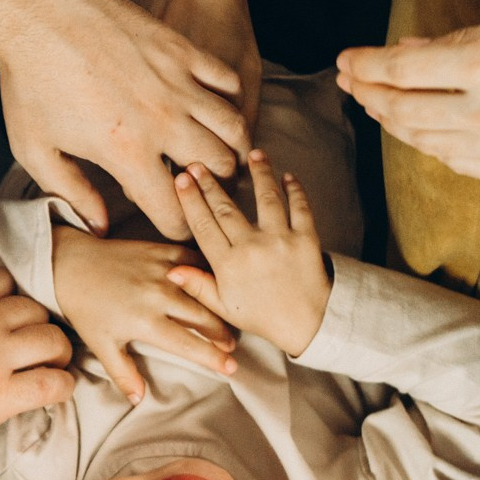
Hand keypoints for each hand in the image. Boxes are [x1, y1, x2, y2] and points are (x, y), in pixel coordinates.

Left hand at [0, 0, 249, 238]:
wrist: (38, 12)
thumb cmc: (29, 80)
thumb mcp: (35, 149)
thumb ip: (71, 192)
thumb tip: (99, 225)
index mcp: (128, 153)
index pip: (175, 213)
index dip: (174, 227)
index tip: (167, 220)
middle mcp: (163, 122)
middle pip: (217, 171)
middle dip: (212, 187)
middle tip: (198, 187)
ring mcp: (178, 83)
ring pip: (234, 129)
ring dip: (231, 148)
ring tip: (217, 154)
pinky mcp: (183, 50)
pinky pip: (227, 82)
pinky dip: (227, 101)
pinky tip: (210, 107)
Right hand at [0, 268, 75, 479]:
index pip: (3, 279)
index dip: (10, 299)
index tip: (10, 317)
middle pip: (34, 308)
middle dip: (36, 327)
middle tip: (32, 346)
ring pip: (54, 340)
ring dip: (56, 354)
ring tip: (50, 367)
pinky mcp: (0, 400)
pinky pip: (55, 383)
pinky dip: (61, 387)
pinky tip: (53, 391)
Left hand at [51, 227, 236, 401]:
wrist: (71, 265)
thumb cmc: (86, 309)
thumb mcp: (101, 345)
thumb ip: (123, 373)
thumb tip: (139, 399)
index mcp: (145, 322)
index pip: (188, 344)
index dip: (212, 358)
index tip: (231, 368)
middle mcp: (158, 295)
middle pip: (204, 318)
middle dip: (222, 334)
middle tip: (231, 346)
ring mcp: (162, 270)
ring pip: (204, 290)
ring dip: (220, 306)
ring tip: (229, 319)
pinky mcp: (162, 251)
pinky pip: (194, 261)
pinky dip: (207, 273)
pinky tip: (216, 285)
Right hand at [168, 152, 332, 357]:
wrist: (307, 324)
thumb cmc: (262, 316)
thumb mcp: (224, 307)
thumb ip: (198, 286)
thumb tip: (171, 271)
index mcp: (229, 266)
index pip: (204, 226)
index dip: (191, 201)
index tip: (181, 180)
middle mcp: (252, 249)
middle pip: (227, 208)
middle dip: (211, 184)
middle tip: (199, 163)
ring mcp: (280, 241)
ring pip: (266, 198)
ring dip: (259, 173)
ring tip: (252, 154)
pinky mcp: (306, 239)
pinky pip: (300, 207)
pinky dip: (295, 190)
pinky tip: (287, 176)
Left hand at [336, 15, 479, 184]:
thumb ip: (454, 43)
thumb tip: (401, 50)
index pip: (402, 69)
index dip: (365, 63)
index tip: (345, 58)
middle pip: (401, 109)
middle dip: (367, 92)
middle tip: (350, 78)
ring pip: (419, 139)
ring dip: (389, 118)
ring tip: (373, 100)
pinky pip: (448, 158)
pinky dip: (424, 140)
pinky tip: (414, 123)